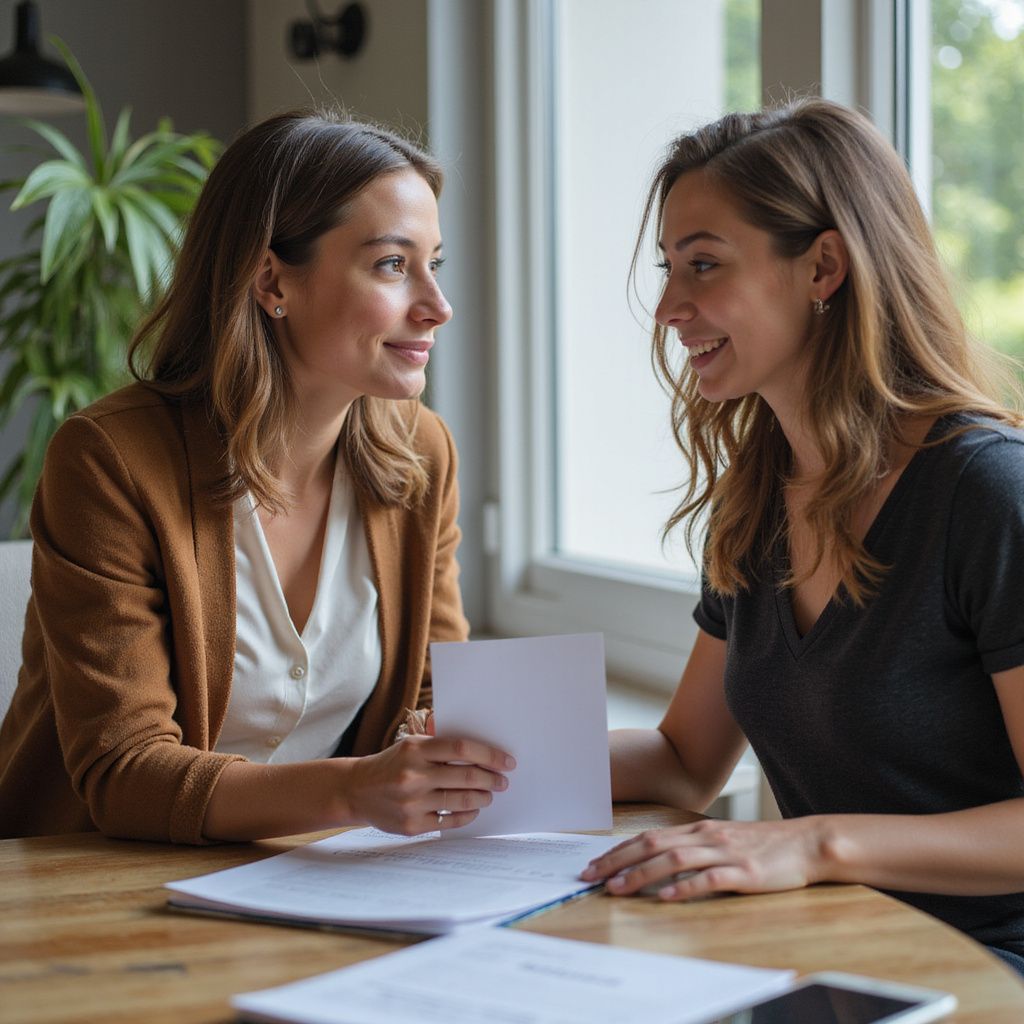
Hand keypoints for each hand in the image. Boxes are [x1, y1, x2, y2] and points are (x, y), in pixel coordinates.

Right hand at [344, 735, 514, 835]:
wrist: (356, 790)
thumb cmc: (391, 764)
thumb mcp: (410, 745)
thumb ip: (439, 742)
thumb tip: (479, 746)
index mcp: (415, 749)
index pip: (461, 748)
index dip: (489, 755)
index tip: (507, 761)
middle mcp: (413, 775)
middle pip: (465, 776)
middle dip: (491, 779)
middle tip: (503, 781)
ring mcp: (412, 802)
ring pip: (461, 800)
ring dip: (482, 797)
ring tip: (489, 794)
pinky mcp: (411, 825)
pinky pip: (450, 821)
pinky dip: (467, 815)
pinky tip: (472, 809)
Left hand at [579, 818, 826, 899]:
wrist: (807, 843)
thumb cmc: (763, 846)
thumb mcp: (722, 841)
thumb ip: (693, 848)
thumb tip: (657, 862)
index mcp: (698, 830)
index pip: (648, 837)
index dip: (618, 851)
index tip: (593, 865)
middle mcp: (706, 837)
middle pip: (653, 844)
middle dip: (618, 861)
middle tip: (590, 877)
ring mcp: (725, 853)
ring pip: (675, 859)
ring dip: (642, 874)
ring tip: (619, 888)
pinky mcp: (744, 872)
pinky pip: (710, 879)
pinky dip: (686, 887)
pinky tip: (667, 897)